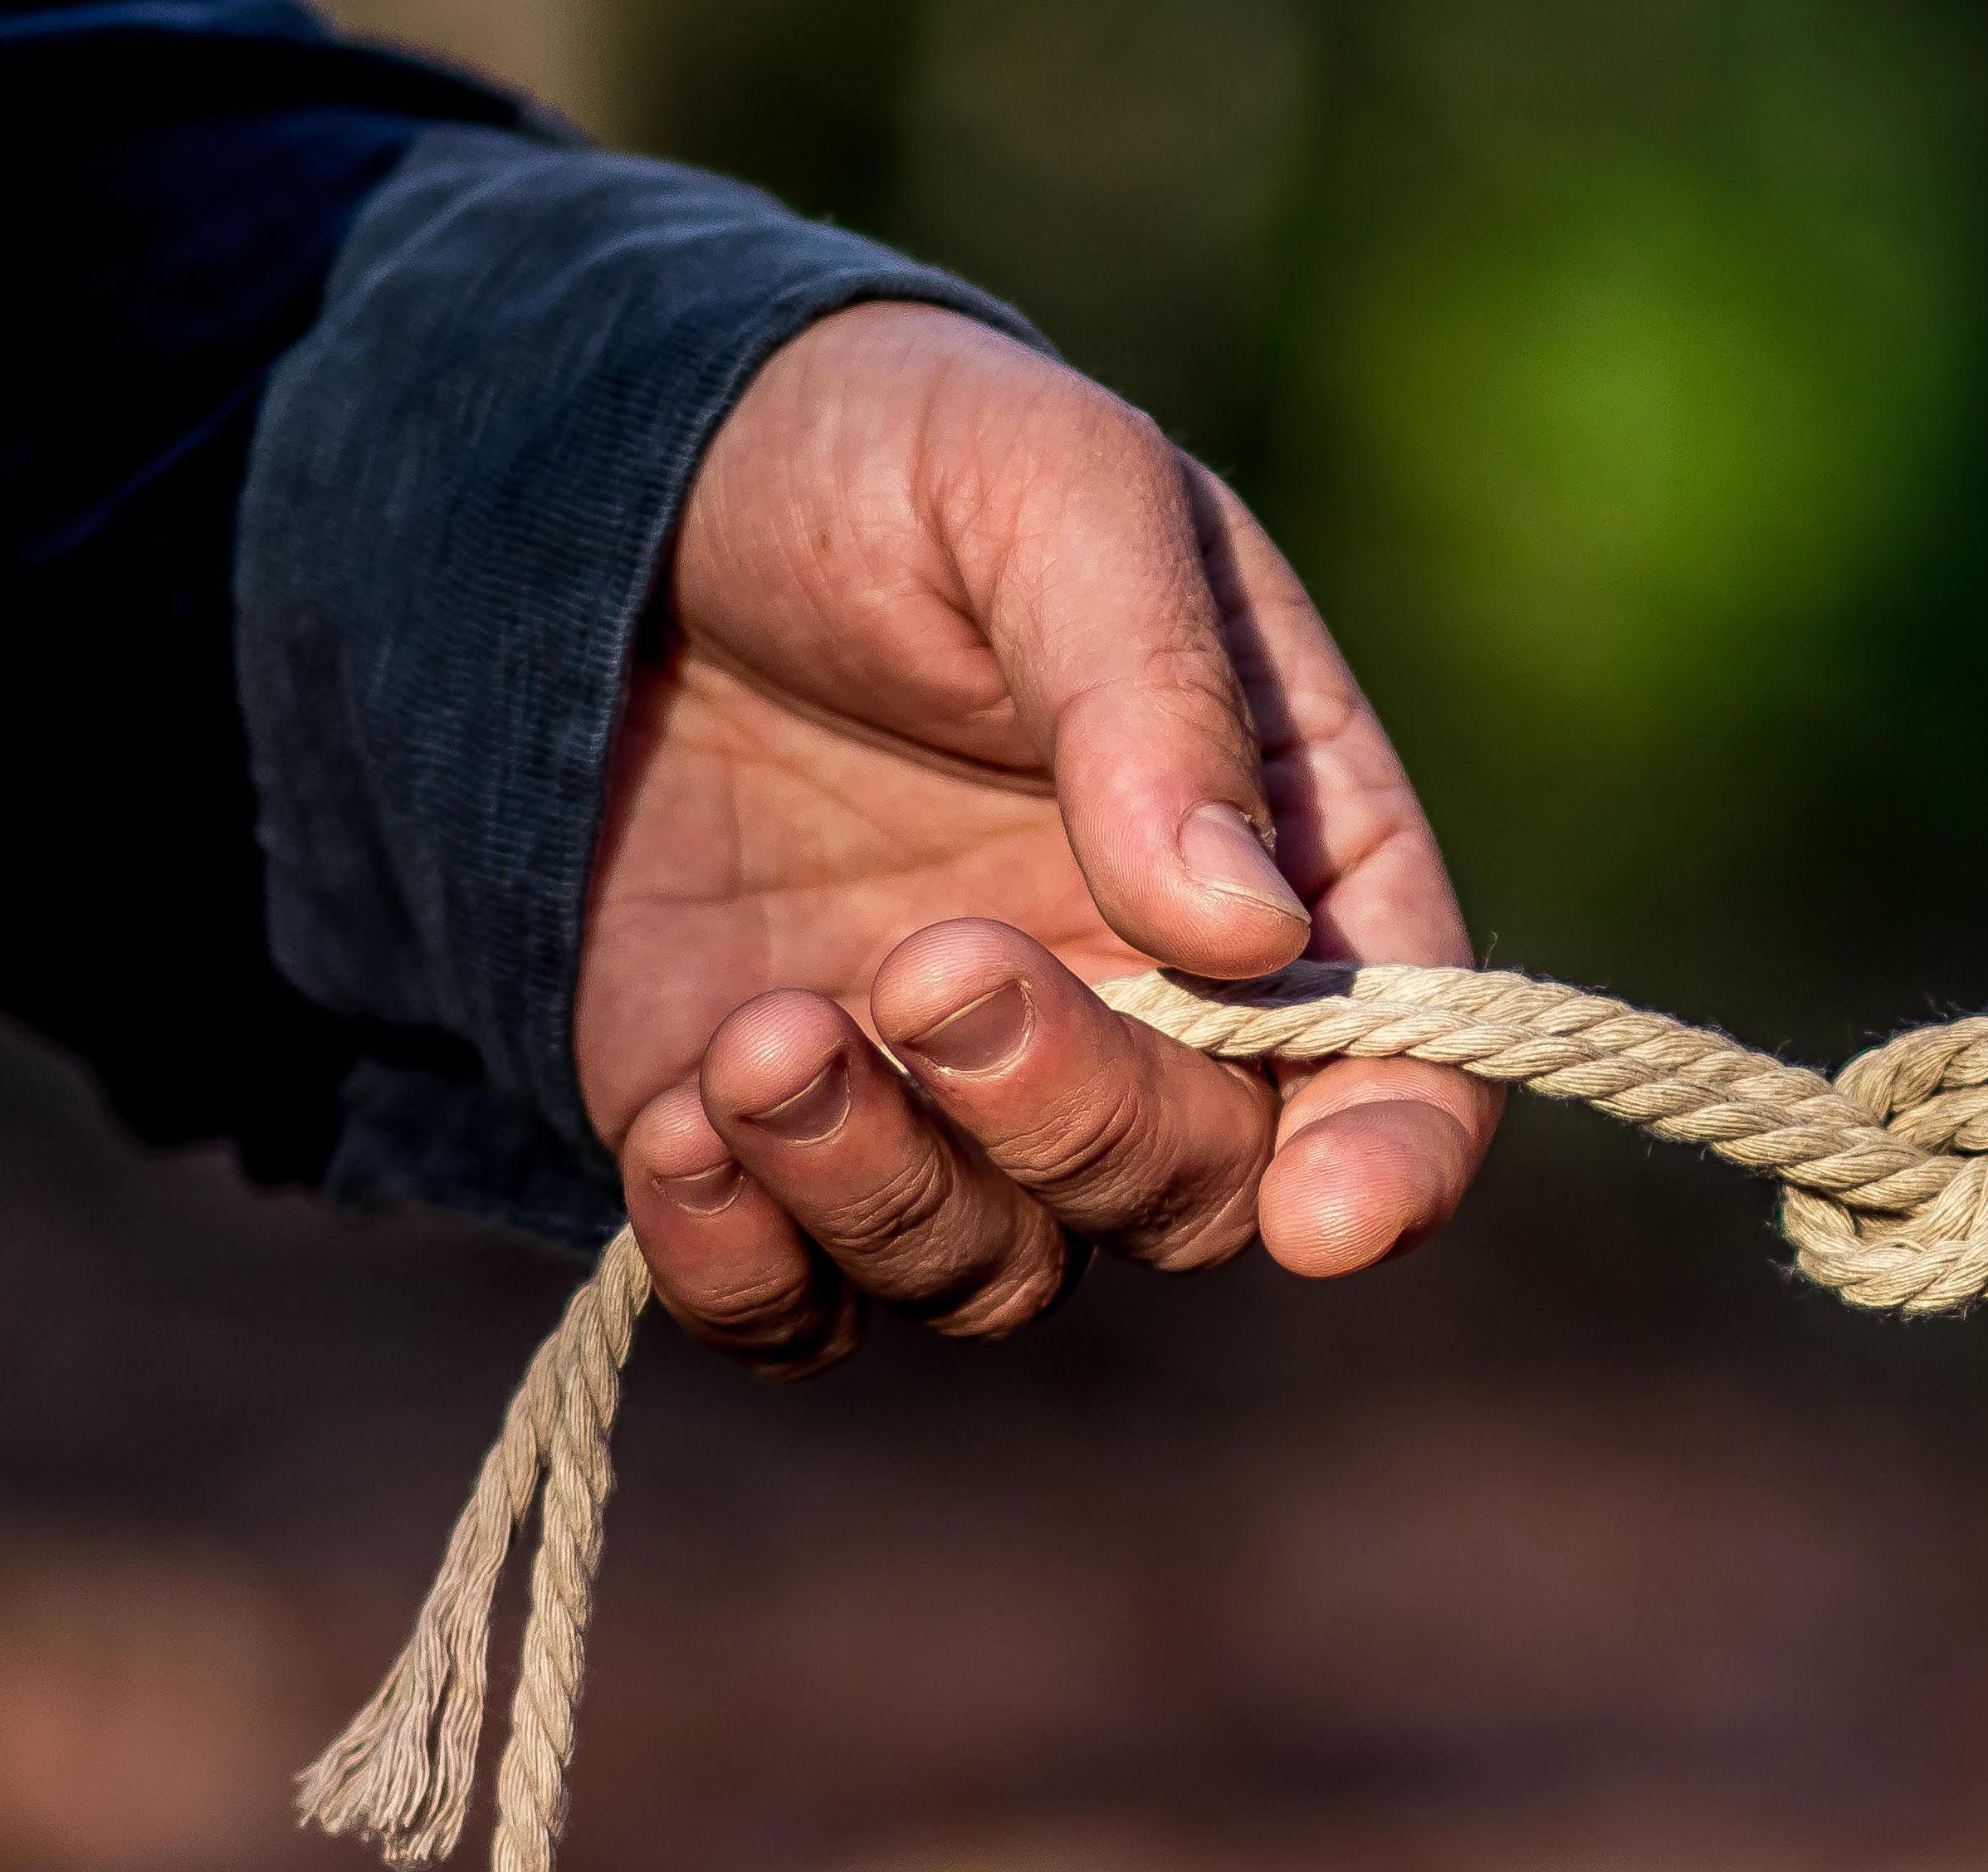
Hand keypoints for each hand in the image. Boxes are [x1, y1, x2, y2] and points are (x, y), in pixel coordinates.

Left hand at [580, 303, 1500, 1370]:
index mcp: (1280, 852)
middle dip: (1071, 1114)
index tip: (1325, 1219)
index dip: (1389, 1159)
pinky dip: (748, 1270)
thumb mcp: (1044, 488)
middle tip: (932, 965)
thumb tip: (1246, 936)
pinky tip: (679, 1126)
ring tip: (759, 1037)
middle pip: (1187, 1184)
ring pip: (996, 1270)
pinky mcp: (769, 1142)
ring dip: (888, 1191)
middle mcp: (1143, 1007)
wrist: (589, 465)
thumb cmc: (880, 449)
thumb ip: (1150, 693)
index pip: (1398, 1056)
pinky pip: (795, 1305)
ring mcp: (951, 1092)